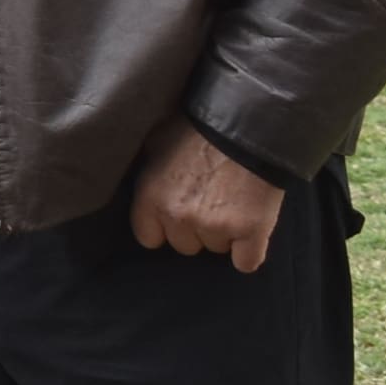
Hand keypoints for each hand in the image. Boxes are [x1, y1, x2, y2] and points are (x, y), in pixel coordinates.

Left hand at [127, 115, 284, 271]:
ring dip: (224, 234)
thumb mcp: (157, 140)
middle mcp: (178, 217)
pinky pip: (246, 262)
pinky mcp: (250, 232)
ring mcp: (214, 227)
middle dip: (196, 229)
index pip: (149, 237)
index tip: (178, 216)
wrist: (248, 122)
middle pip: (184, 245)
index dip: (164, 228)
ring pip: (216, 248)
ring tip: (234, 203)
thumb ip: (147, 168)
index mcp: (151, 198)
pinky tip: (251, 233)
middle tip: (211, 203)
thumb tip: (135, 173)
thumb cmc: (199, 126)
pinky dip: (249, 251)